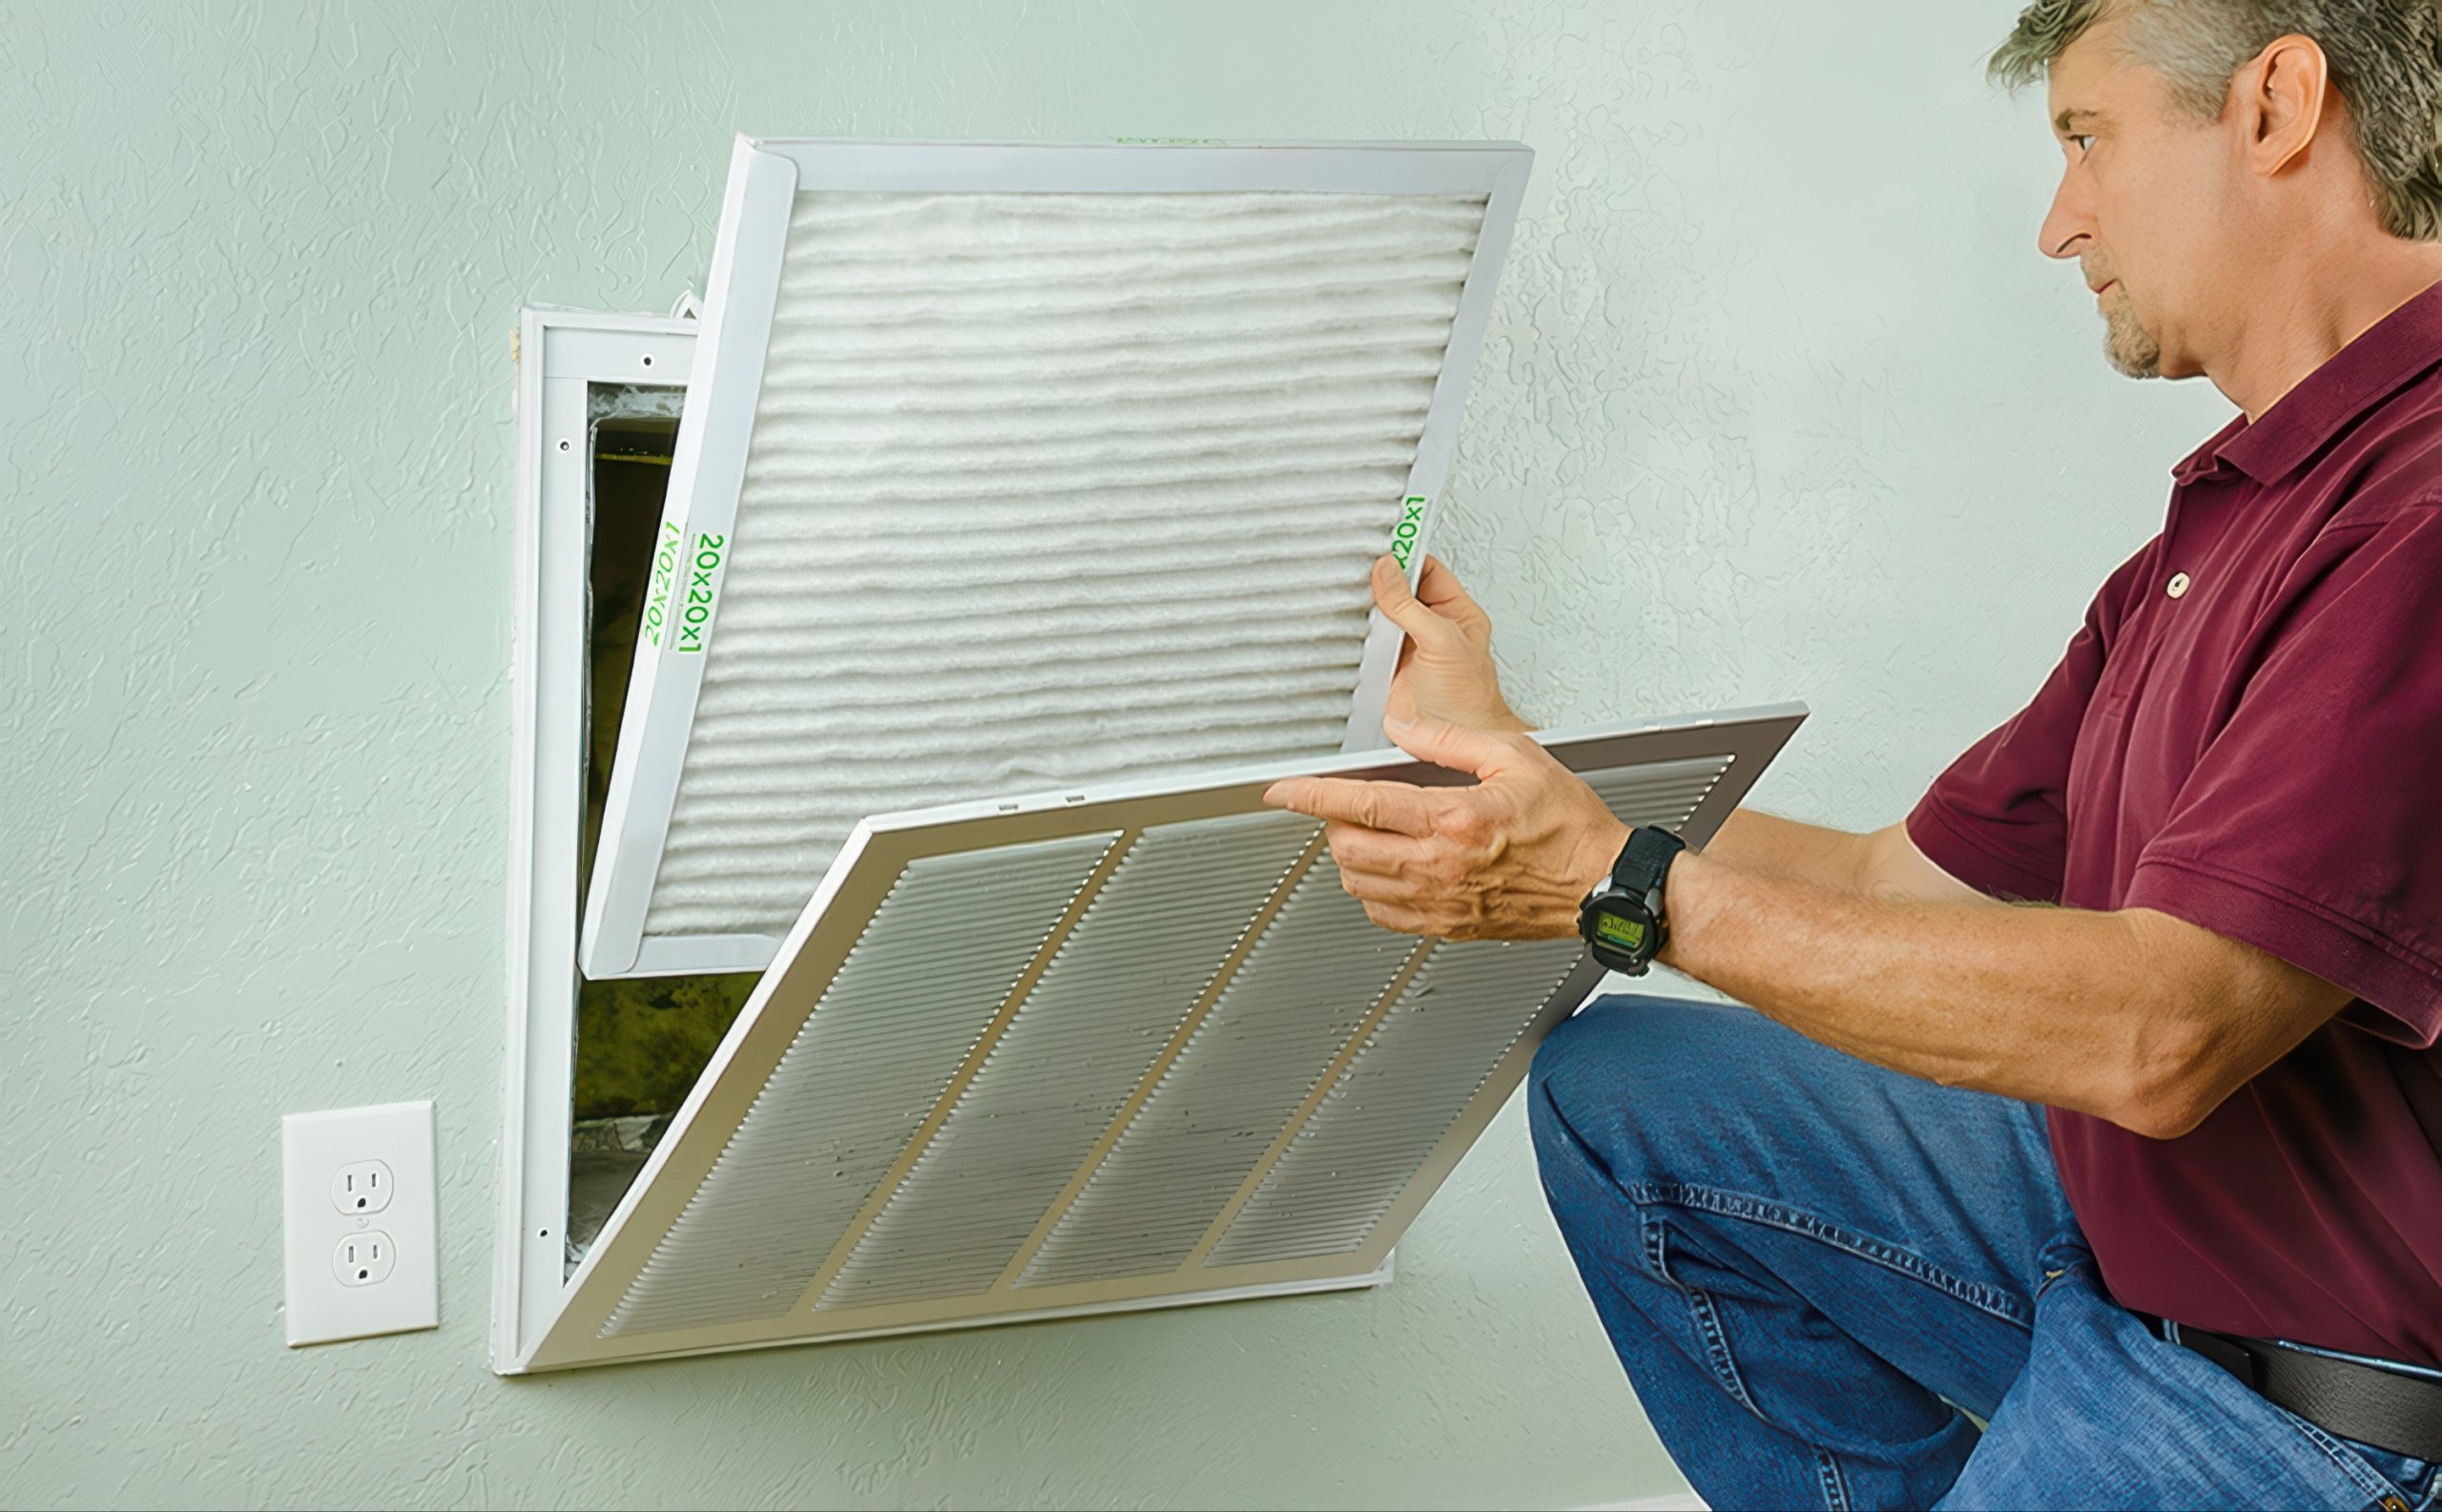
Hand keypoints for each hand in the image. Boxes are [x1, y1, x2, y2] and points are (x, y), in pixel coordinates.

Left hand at [1262, 716, 1629, 939]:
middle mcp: (1440, 866)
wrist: (1601, 883)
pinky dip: (1370, 892)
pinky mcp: (1449, 925)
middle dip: (1333, 822)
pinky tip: (1387, 870)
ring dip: (1349, 856)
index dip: (1311, 795)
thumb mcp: (1514, 756)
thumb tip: (1402, 726)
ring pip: (1358, 884)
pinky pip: (1384, 915)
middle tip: (1343, 803)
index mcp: (1453, 820)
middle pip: (1348, 847)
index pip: (1360, 805)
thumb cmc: (1570, 825)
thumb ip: (1448, 739)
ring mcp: (1441, 901)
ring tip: (1366, 833)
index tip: (1281, 790)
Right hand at [1373, 554, 1528, 733]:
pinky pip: (1366, 641)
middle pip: (1399, 588)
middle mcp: (1430, 626)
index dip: (1407, 554)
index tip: (1385, 544)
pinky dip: (1356, 634)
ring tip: (1355, 596)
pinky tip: (1351, 628)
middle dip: (1381, 579)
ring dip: (1368, 608)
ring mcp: (1407, 646)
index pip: (1427, 568)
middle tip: (1363, 568)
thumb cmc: (1467, 699)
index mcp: (1455, 611)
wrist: (1451, 744)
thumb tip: (1387, 573)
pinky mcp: (1385, 667)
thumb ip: (1411, 606)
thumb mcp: (1442, 641)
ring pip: (1380, 613)